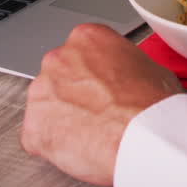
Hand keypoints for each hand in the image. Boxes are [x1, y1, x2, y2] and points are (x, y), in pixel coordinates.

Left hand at [21, 23, 182, 185]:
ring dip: (62, 119)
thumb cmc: (152, 106)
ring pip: (46, 106)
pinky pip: (37, 136)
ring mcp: (42, 91)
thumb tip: (127, 78)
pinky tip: (78, 148)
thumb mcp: (149, 67)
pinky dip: (53, 145)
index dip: (94, 75)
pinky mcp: (33, 125)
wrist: (145, 137)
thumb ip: (123, 66)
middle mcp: (59, 59)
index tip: (103, 88)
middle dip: (74, 95)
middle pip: (59, 77)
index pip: (80, 53)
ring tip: (91, 134)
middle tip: (98, 112)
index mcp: (87, 38)